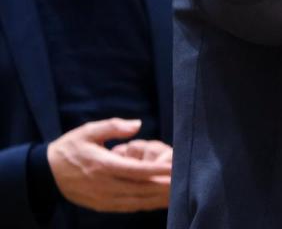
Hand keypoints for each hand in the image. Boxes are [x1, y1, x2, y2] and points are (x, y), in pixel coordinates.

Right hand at [47, 118, 172, 212]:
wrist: (45, 174)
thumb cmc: (70, 149)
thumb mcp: (88, 131)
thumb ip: (113, 126)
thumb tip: (137, 124)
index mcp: (102, 165)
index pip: (136, 170)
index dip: (158, 171)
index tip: (176, 168)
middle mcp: (104, 185)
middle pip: (140, 188)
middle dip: (164, 187)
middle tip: (185, 183)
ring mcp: (103, 198)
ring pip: (136, 201)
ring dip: (158, 199)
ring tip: (178, 194)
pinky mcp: (102, 205)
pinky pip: (128, 207)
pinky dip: (145, 205)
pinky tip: (158, 201)